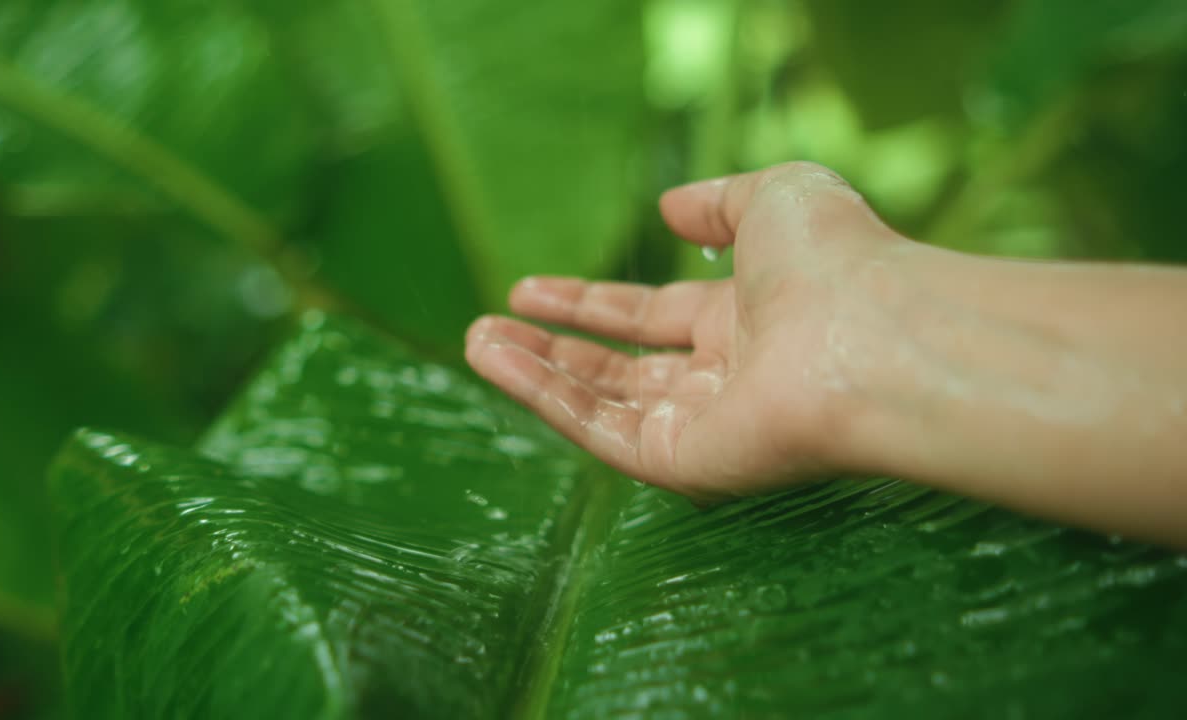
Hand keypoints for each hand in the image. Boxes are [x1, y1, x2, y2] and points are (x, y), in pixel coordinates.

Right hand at [465, 162, 910, 499]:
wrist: (871, 333)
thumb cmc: (837, 259)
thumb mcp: (775, 196)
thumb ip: (718, 200)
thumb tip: (668, 209)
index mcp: (746, 321)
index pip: (652, 317)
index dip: (589, 304)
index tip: (529, 290)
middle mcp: (723, 379)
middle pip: (620, 369)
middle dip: (553, 347)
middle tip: (487, 327)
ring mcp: (705, 427)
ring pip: (603, 405)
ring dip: (535, 373)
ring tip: (475, 341)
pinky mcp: (688, 464)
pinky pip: (604, 433)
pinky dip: (547, 399)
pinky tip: (499, 362)